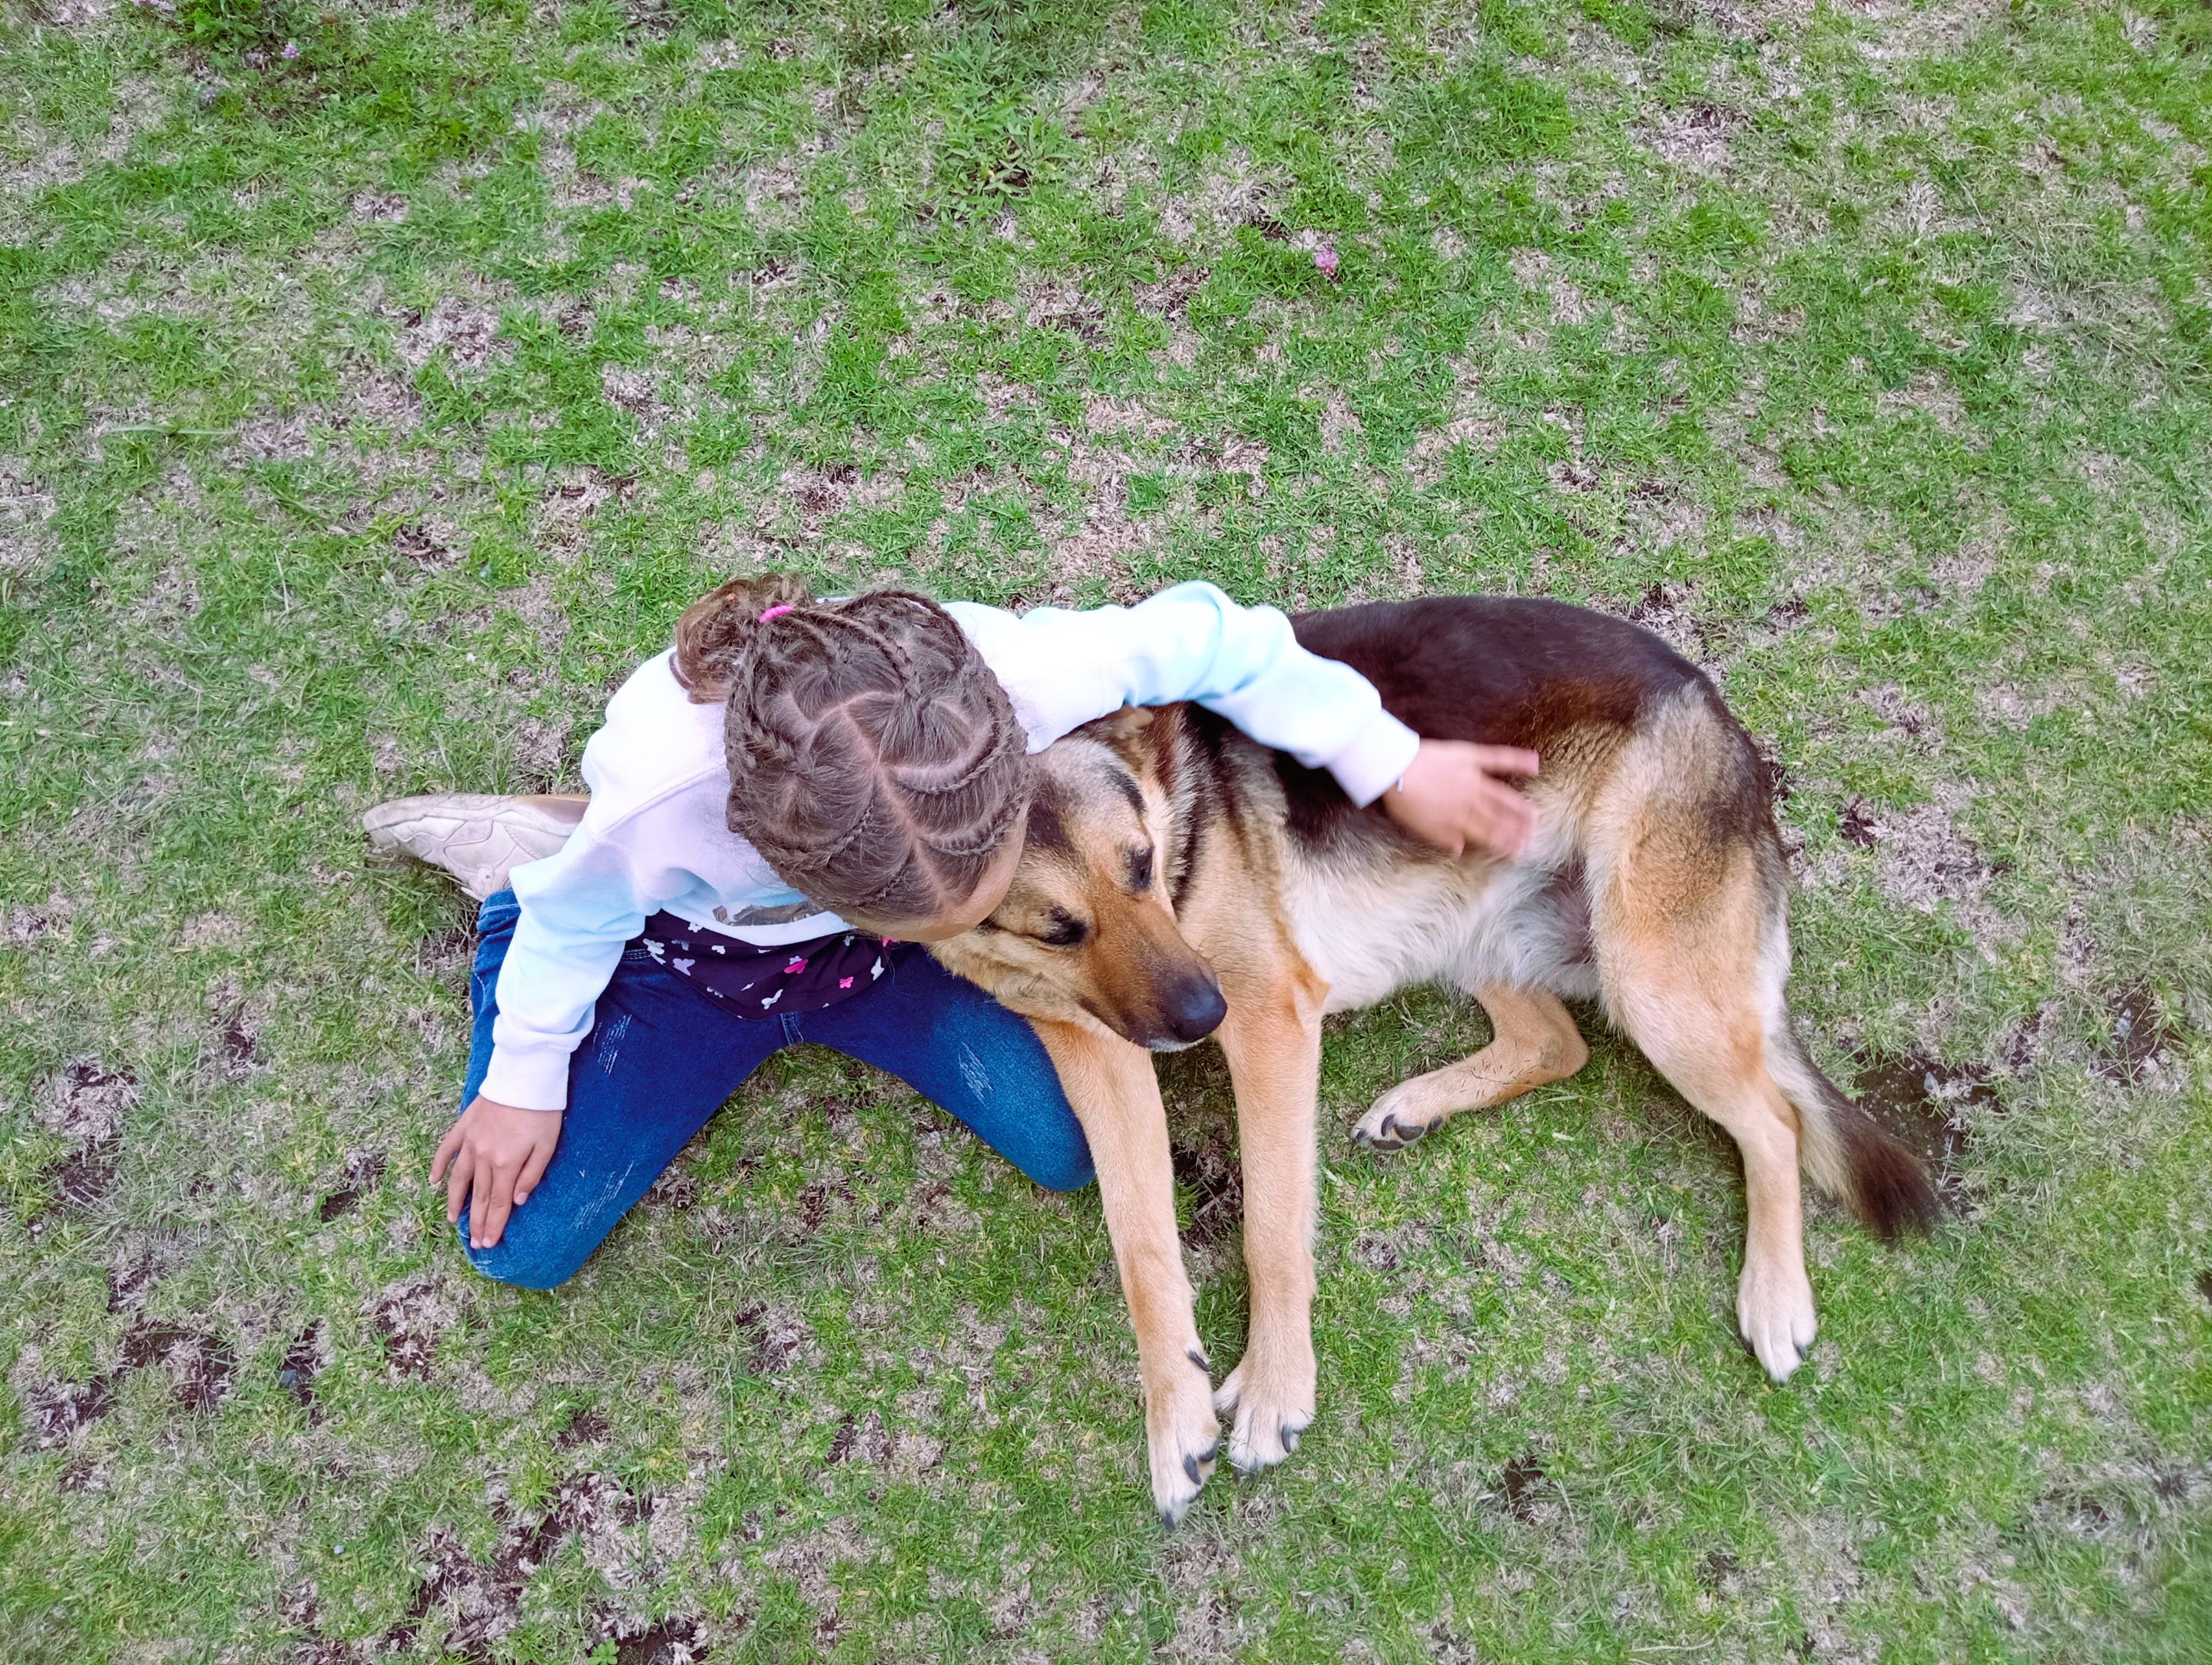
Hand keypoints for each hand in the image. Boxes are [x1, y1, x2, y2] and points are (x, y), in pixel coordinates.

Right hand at [430, 1095, 560, 1249]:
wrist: (524, 1076)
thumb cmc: (542, 1111)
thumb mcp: (547, 1145)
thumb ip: (531, 1175)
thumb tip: (517, 1201)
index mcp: (506, 1163)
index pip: (498, 1203)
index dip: (493, 1225)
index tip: (488, 1244)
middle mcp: (484, 1157)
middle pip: (478, 1196)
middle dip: (476, 1222)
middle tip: (474, 1243)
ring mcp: (470, 1142)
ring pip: (458, 1179)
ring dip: (454, 1202)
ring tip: (452, 1220)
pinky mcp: (463, 1126)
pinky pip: (446, 1150)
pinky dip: (438, 1166)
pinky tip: (433, 1181)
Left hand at [1382, 739, 1540, 858]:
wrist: (1393, 767)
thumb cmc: (1403, 799)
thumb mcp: (1419, 826)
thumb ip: (1442, 838)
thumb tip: (1460, 849)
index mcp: (1458, 818)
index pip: (1488, 834)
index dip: (1505, 843)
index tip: (1519, 851)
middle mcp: (1471, 800)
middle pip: (1499, 817)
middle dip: (1517, 829)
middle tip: (1533, 837)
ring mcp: (1473, 778)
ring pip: (1503, 795)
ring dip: (1520, 806)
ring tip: (1535, 815)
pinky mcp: (1470, 757)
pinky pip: (1498, 758)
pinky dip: (1517, 760)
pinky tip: (1534, 762)